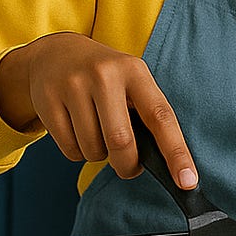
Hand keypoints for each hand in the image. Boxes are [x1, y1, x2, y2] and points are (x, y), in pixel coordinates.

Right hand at [0, 32, 198, 188]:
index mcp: (135, 71)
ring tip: (98, 134)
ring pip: (93, 149)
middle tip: (129, 167)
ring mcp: (73, 86)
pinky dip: (78, 153)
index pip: (161, 117)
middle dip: (127, 165)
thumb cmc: (105, 77)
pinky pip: (69, 150)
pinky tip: (77, 131)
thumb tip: (161, 161)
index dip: (176, 152)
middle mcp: (105, 75)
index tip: (188, 181)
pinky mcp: (47, 100)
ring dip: (100, 156)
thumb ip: (146, 113)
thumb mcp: (131, 81)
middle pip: (121, 141)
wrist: (57, 53)